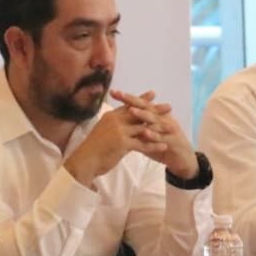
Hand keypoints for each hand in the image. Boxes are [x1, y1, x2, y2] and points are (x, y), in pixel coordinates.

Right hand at [64, 89, 191, 186]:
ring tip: (172, 127)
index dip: (141, 100)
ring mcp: (119, 131)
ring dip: (159, 128)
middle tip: (169, 106)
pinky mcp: (122, 143)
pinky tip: (164, 146)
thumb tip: (120, 118)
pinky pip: (142, 144)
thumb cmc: (92, 148)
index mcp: (111, 116)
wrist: (83, 161)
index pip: (129, 105)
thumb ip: (112, 124)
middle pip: (139, 113)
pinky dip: (154, 145)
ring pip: (143, 128)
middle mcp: (115, 120)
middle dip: (155, 110)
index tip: (153, 94)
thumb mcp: (102, 130)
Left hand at [109, 89, 199, 180]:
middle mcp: (163, 118)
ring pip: (154, 120)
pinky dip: (153, 134)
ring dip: (143, 115)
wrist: (183, 159)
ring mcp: (169, 128)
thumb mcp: (148, 136)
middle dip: (133, 101)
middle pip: (147, 107)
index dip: (128, 98)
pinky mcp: (173, 140)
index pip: (140, 104)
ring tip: (131, 110)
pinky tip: (145, 132)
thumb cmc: (163, 146)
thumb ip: (135, 129)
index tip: (113, 92)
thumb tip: (118, 125)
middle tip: (121, 94)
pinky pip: (161, 137)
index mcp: (157, 115)